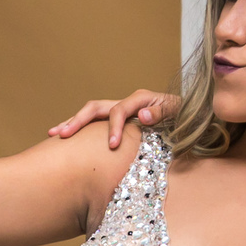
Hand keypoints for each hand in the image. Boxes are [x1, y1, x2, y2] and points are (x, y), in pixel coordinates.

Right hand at [48, 89, 180, 147]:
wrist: (192, 116)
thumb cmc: (187, 117)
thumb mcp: (180, 114)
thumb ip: (163, 114)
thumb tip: (143, 116)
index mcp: (141, 99)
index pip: (119, 111)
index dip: (114, 127)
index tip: (112, 146)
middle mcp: (128, 102)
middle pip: (96, 107)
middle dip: (78, 120)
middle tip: (62, 134)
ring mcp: (122, 110)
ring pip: (91, 113)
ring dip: (73, 122)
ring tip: (53, 133)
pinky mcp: (120, 120)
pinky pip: (97, 123)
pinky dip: (82, 129)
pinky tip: (67, 138)